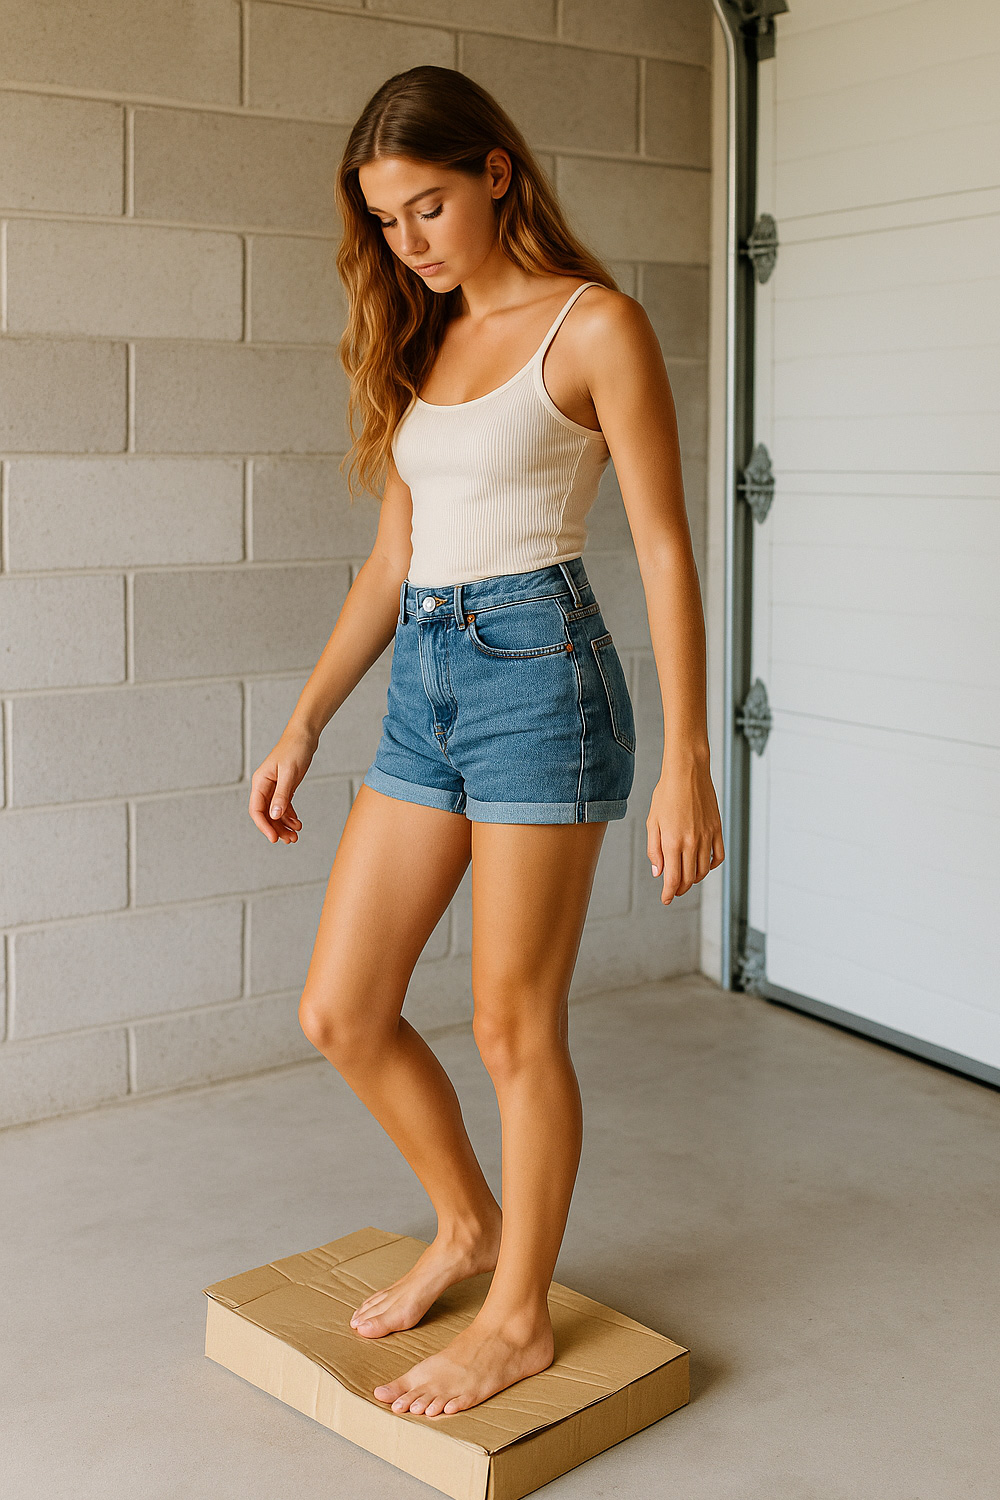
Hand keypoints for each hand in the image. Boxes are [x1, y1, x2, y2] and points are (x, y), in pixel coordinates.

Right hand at [249, 724, 317, 843]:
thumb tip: (274, 815)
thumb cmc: (295, 750)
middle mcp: (264, 786)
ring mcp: (274, 787)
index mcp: (260, 782)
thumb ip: (282, 795)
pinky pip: (283, 806)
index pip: (256, 810)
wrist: (304, 736)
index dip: (264, 826)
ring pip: (275, 813)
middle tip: (290, 840)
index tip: (274, 838)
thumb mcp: (290, 773)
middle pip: (266, 814)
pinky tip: (297, 824)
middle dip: (276, 829)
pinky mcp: (284, 787)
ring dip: (284, 825)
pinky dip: (290, 816)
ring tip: (295, 836)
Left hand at [647, 758, 723, 904]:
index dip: (668, 893)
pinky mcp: (717, 830)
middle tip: (673, 891)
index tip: (665, 900)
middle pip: (689, 878)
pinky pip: (718, 856)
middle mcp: (691, 842)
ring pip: (704, 870)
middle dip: (680, 889)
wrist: (687, 772)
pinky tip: (702, 865)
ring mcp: (707, 836)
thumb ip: (654, 850)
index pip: (673, 879)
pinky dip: (711, 866)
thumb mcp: (652, 822)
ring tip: (686, 879)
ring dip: (694, 879)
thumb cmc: (665, 795)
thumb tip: (658, 873)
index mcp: (672, 842)